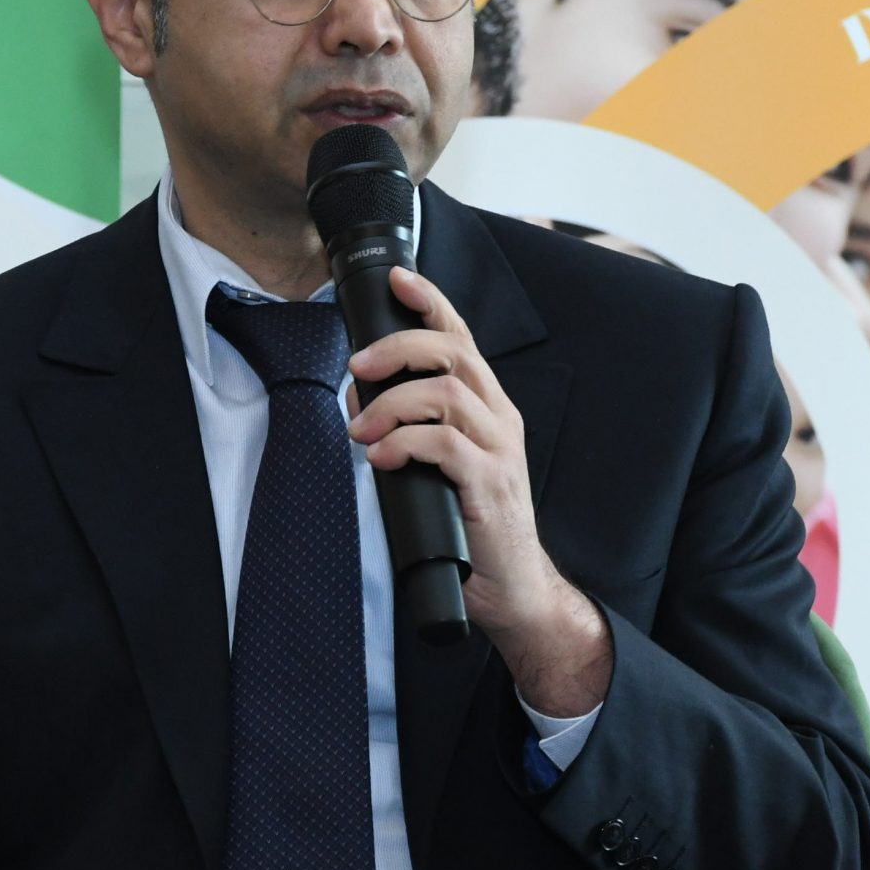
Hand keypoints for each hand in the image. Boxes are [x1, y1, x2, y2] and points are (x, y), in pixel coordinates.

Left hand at [346, 268, 608, 708]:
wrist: (513, 589)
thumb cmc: (470, 527)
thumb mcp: (438, 466)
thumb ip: (409, 428)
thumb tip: (360, 396)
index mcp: (489, 408)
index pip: (463, 338)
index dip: (432, 302)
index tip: (398, 279)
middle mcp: (500, 420)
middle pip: (454, 353)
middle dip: (399, 347)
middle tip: (357, 365)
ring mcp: (500, 452)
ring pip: (448, 394)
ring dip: (392, 403)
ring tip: (359, 427)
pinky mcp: (491, 486)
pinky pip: (447, 445)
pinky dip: (406, 442)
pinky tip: (381, 457)